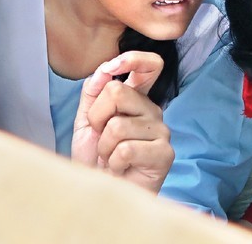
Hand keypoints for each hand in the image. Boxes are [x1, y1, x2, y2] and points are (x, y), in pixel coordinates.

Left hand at [71, 52, 173, 192]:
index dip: (132, 59)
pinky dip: (114, 162)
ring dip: (104, 146)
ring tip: (111, 157)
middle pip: (117, 92)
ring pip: (117, 125)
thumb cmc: (96, 159)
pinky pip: (126, 149)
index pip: (149, 65)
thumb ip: (93, 92)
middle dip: (97, 118)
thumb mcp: (86, 121)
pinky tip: (120, 168)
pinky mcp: (165, 153)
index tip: (112, 67)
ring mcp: (162, 131)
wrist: (101, 191)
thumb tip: (104, 71)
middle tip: (101, 137)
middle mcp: (152, 110)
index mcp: (137, 99)